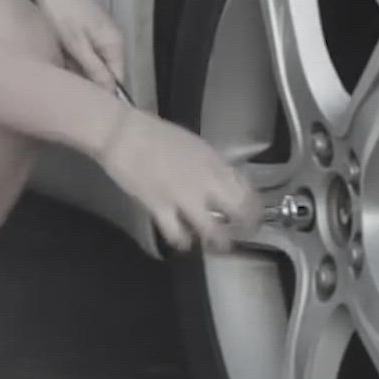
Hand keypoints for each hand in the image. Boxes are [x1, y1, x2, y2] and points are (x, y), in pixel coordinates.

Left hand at [27, 0, 124, 90]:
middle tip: (64, 99)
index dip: (102, 98)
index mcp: (114, 44)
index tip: (82, 111)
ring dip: (72, 74)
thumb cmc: (61, 6)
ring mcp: (94, 35)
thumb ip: (93, 69)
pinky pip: (77, 55)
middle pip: (102, 75)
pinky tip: (51, 65)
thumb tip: (110, 95)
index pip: (117, 82)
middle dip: (84, 87)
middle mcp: (109, 40)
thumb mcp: (76, 43)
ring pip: (86, 66)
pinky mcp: (80, 31)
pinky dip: (65, 61)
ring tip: (55, 83)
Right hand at [98, 106, 261, 252]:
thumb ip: (211, 167)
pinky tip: (183, 241)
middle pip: (238, 212)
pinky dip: (183, 241)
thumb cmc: (156, 135)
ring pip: (212, 230)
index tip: (252, 214)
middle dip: (244, 226)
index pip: (247, 189)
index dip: (254, 206)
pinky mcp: (160, 208)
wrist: (124, 133)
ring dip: (218, 241)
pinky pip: (178, 234)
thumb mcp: (194, 146)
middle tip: (240, 232)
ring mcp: (184, 196)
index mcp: (214, 161)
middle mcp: (206, 180)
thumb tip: (223, 186)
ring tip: (217, 245)